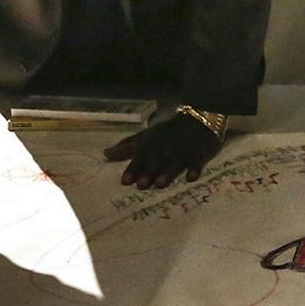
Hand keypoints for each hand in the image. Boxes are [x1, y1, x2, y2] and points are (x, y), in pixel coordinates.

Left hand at [104, 115, 218, 188]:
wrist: (198, 119)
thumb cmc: (167, 133)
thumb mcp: (146, 137)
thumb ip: (126, 147)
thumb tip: (105, 154)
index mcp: (152, 144)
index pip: (140, 157)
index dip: (133, 168)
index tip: (125, 181)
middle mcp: (166, 148)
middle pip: (156, 161)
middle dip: (148, 172)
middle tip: (141, 185)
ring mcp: (183, 151)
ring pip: (174, 162)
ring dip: (167, 173)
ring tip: (160, 184)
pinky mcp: (199, 153)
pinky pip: (197, 161)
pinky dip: (194, 169)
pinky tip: (191, 178)